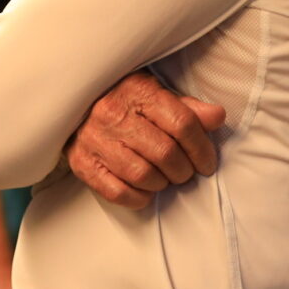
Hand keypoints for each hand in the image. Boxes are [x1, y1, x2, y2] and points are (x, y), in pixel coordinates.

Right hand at [64, 72, 228, 209]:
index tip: (207, 162)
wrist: (71, 102)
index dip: (202, 148)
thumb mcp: (156, 94)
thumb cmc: (123, 100)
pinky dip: (138, 197)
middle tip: (186, 172)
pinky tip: (145, 189)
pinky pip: (118, 192)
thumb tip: (217, 117)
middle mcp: (113, 114)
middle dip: (184, 170)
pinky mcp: (82, 163)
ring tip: (165, 178)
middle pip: (165, 153)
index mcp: (137, 91)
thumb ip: (187, 108)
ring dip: (162, 183)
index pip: (182, 124)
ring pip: (143, 175)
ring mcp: (95, 140)